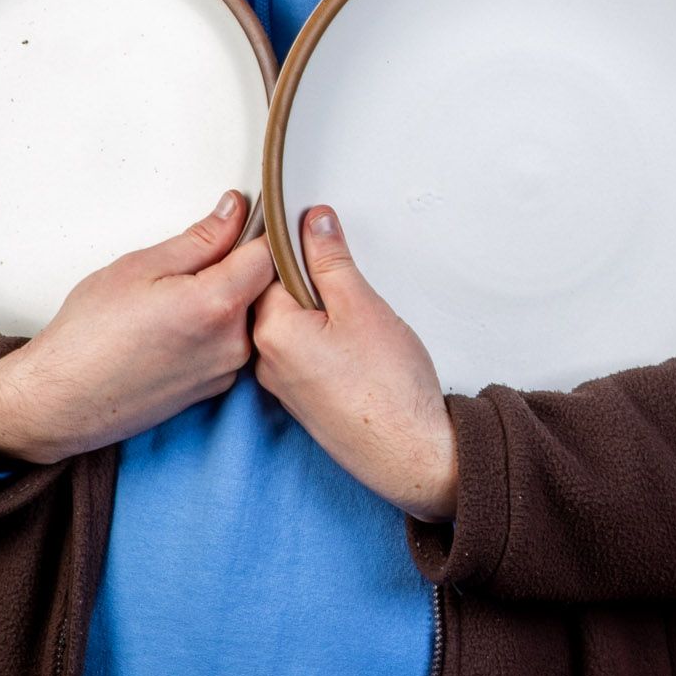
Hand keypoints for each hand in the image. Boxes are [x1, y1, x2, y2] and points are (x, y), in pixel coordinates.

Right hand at [0, 190, 277, 464]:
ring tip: (171, 304)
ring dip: (222, 302)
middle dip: (235, 269)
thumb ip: (200, 238)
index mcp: (217, 304)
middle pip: (260, 287)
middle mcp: (233, 343)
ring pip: (245, 317)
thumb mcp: (140, 267)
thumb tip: (235, 212)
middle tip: (187, 269)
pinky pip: (230, 345)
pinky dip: (212, 331)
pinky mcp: (216, 388)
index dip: (257, 233)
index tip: (243, 222)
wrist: (62, 400)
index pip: (269, 254)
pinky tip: (172, 332)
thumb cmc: (88, 336)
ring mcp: (227, 371)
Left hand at [251, 207, 458, 521]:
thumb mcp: (361, 305)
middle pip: (278, 297)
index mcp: (271, 330)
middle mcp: (266, 360)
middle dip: (312, 282)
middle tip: (351, 284)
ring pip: (294, 326)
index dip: (296, 248)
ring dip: (323, 312)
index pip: (267, 269)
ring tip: (360, 319)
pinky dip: (327, 340)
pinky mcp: (303, 399)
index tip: (319, 235)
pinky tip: (358, 346)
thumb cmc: (387, 389)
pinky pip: (304, 353)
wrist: (409, 453)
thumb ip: (331, 259)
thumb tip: (313, 222)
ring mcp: (282, 383)